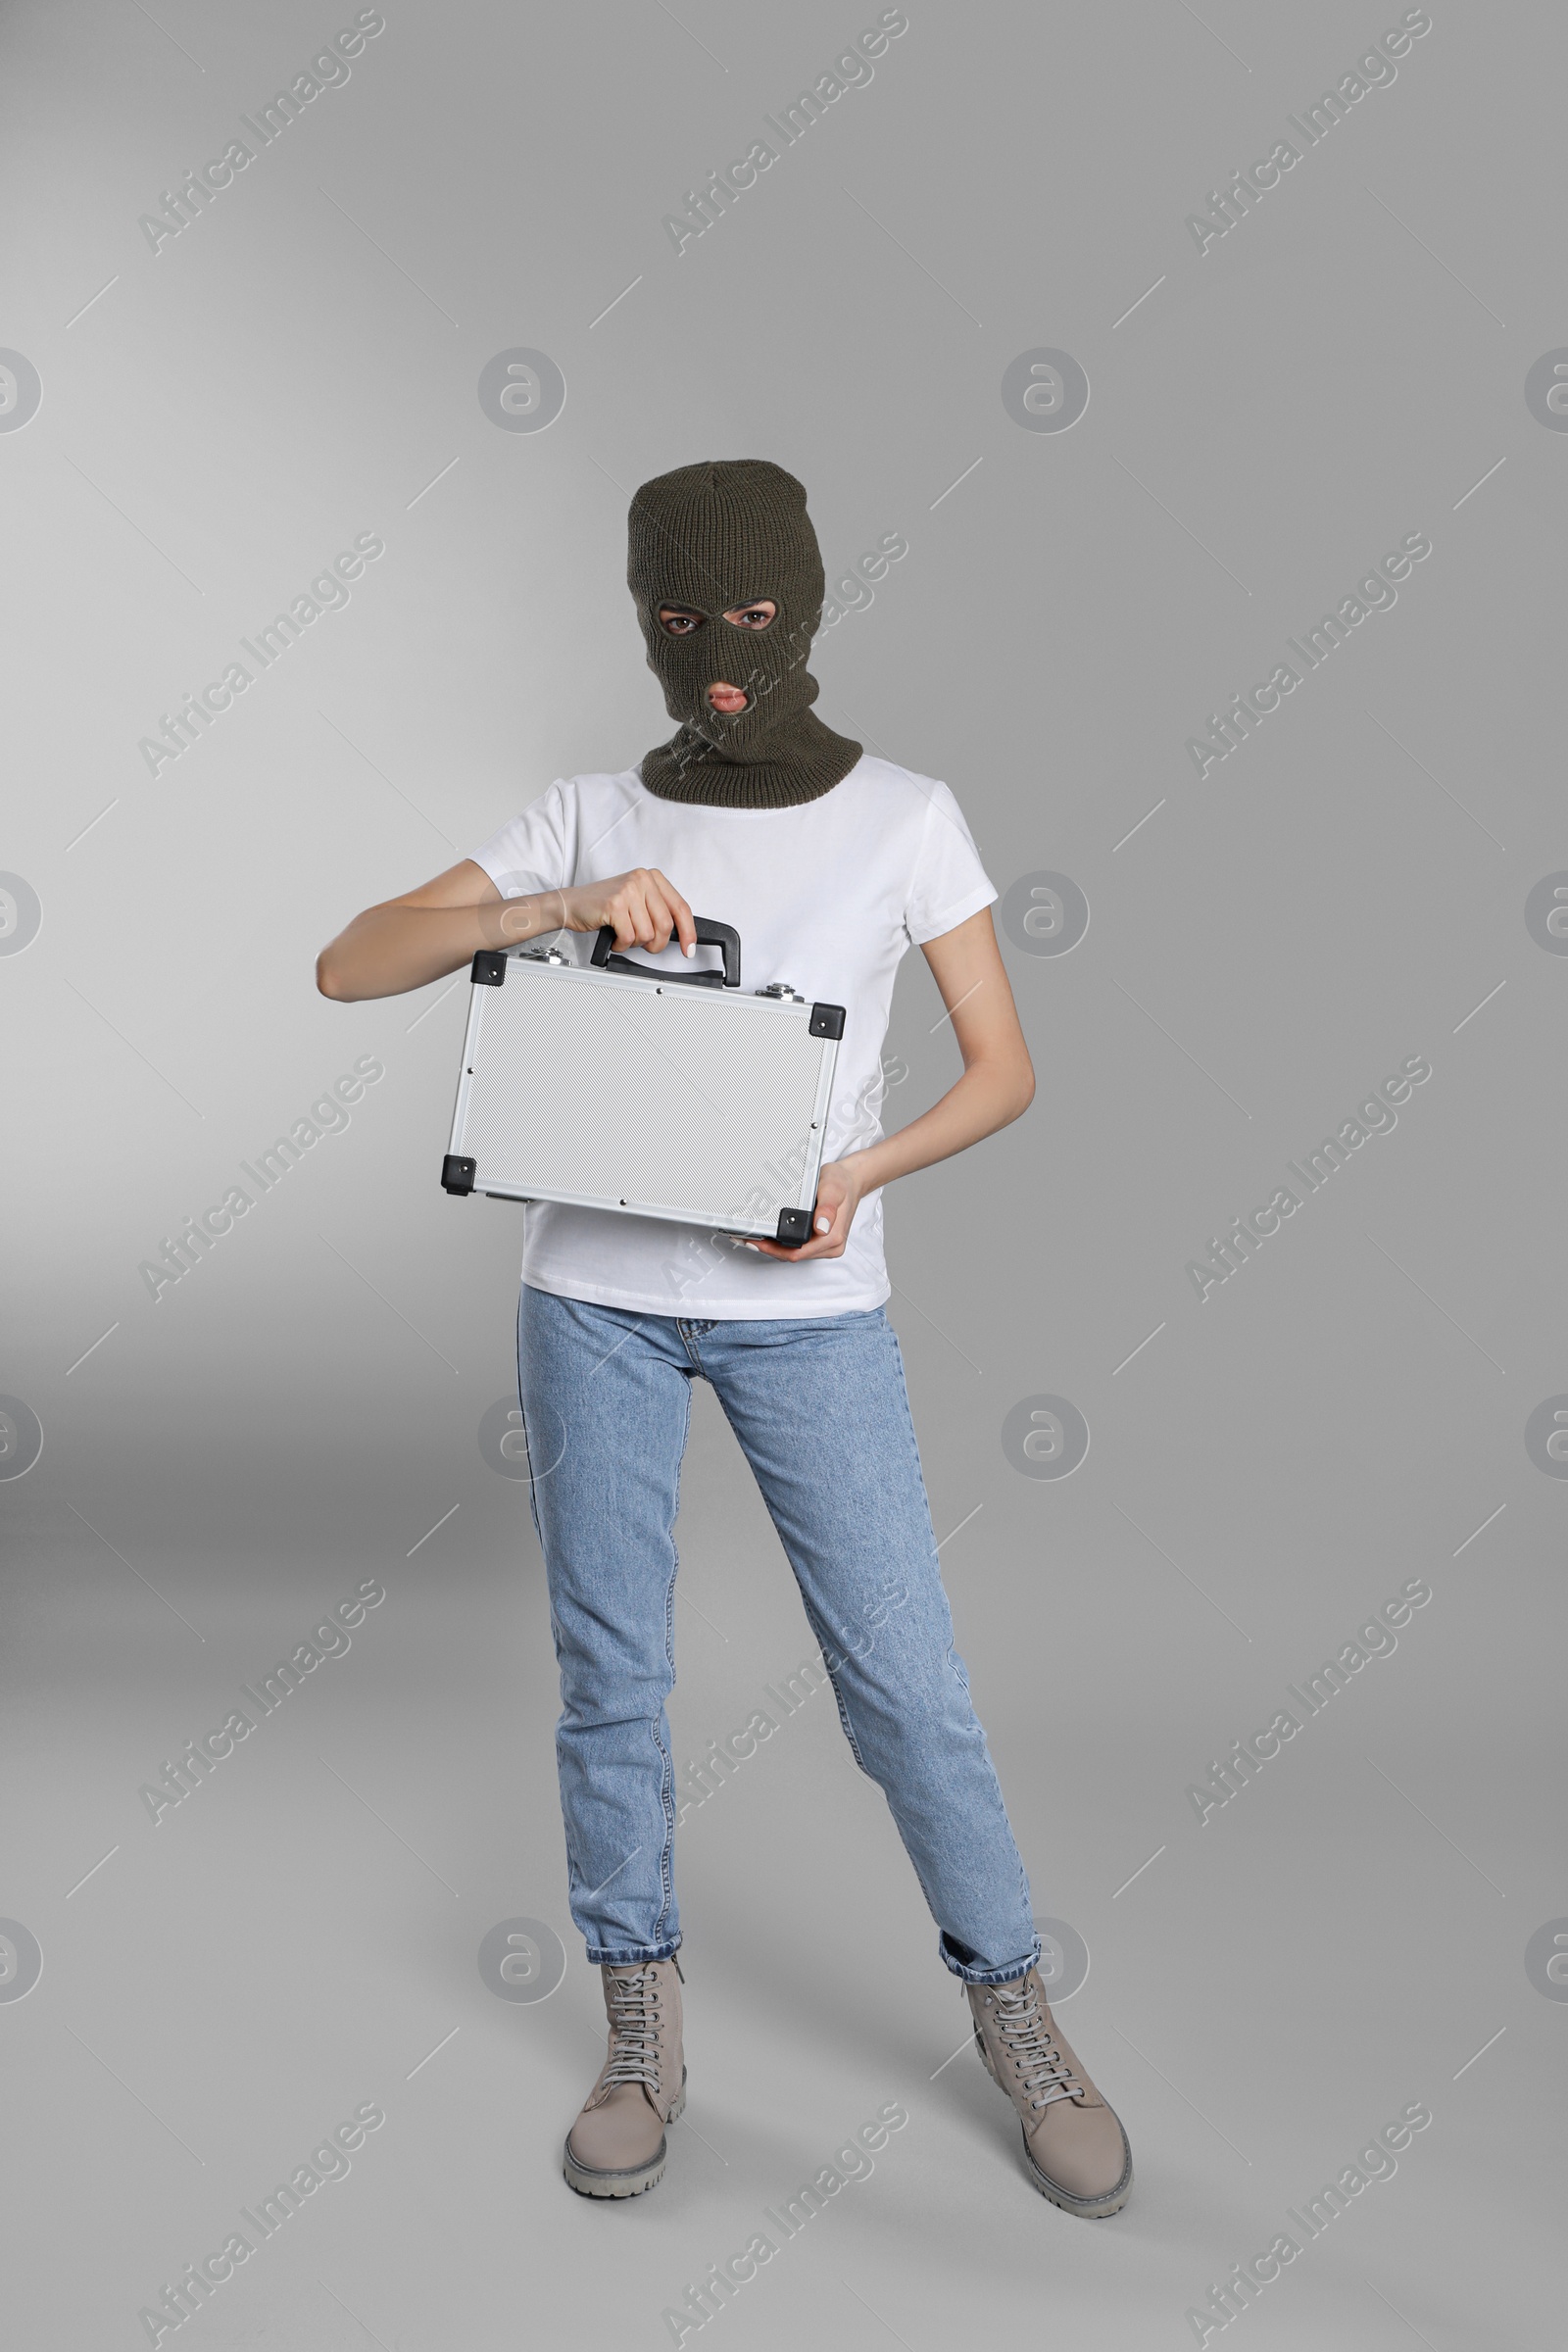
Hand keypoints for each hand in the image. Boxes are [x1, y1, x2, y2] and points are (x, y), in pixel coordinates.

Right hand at [558, 867, 695, 956]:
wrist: (573, 904)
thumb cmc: (605, 905)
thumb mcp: (637, 902)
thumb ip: (659, 912)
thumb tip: (682, 935)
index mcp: (652, 878)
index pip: (681, 908)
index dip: (688, 932)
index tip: (688, 949)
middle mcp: (642, 880)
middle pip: (666, 925)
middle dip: (656, 944)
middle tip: (645, 945)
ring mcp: (628, 891)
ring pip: (647, 934)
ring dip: (636, 944)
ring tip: (624, 935)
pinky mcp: (615, 904)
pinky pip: (629, 937)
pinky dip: (622, 945)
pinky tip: (615, 937)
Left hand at [745, 1158, 864, 1261]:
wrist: (850, 1181)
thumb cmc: (841, 1183)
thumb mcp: (833, 1188)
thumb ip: (827, 1207)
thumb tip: (821, 1227)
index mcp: (833, 1238)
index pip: (797, 1252)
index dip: (773, 1249)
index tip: (755, 1240)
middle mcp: (830, 1246)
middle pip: (792, 1255)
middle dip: (768, 1249)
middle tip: (746, 1237)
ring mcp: (825, 1246)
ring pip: (793, 1253)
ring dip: (773, 1247)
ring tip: (753, 1236)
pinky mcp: (819, 1242)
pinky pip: (797, 1247)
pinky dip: (781, 1243)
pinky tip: (768, 1235)